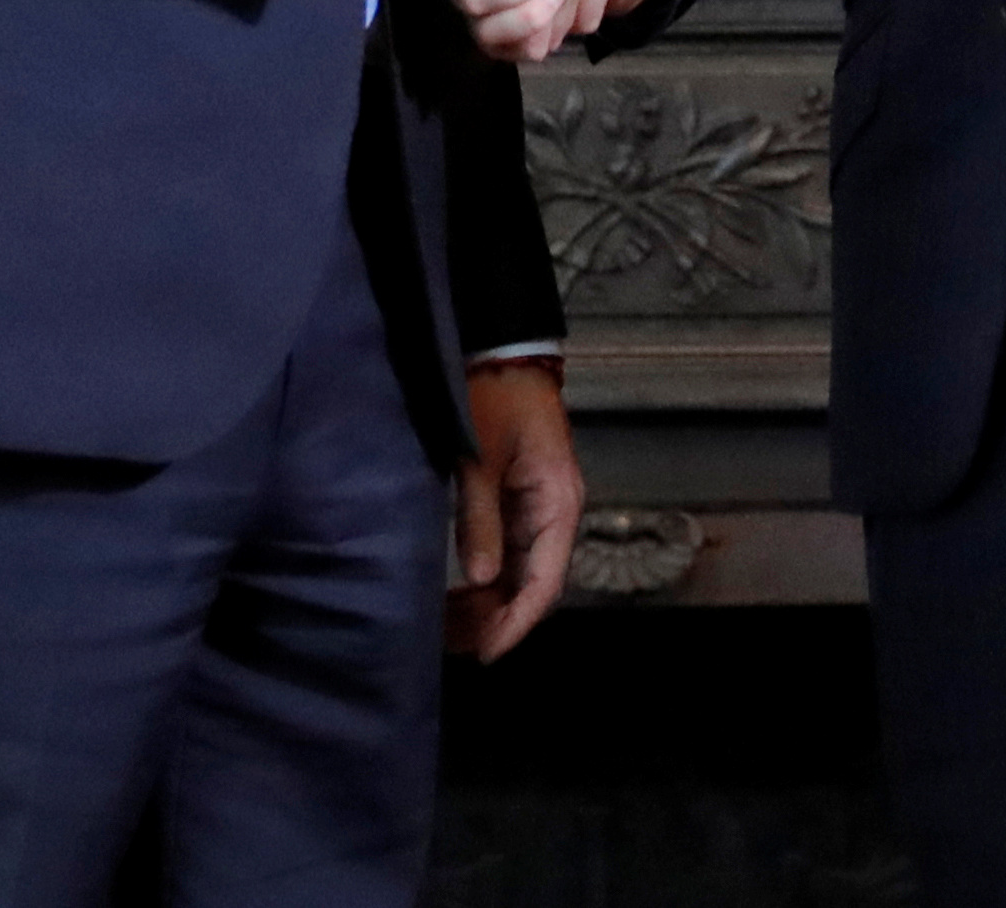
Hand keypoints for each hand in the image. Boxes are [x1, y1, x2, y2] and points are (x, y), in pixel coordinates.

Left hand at [448, 358, 581, 660]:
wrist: (501, 355)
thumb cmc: (494, 398)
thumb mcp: (480, 459)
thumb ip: (481, 519)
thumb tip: (482, 579)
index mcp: (558, 503)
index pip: (545, 582)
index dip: (516, 622)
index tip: (485, 651)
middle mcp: (556, 513)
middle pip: (534, 585)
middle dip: (498, 619)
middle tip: (453, 644)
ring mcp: (538, 510)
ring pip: (521, 574)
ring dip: (491, 603)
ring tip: (448, 626)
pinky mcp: (519, 502)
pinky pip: (510, 554)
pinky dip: (487, 579)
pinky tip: (458, 594)